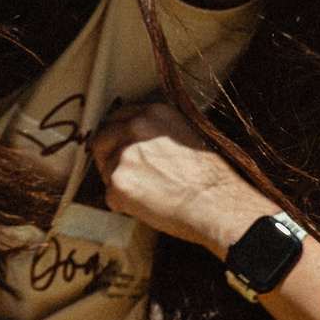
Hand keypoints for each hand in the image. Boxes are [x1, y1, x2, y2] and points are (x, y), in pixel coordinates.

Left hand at [88, 102, 274, 254]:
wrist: (217, 203)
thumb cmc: (211, 176)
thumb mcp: (187, 135)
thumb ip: (156, 132)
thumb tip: (136, 140)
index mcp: (153, 113)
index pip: (117, 117)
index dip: (117, 135)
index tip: (119, 147)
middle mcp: (134, 128)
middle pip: (102, 138)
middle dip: (108, 156)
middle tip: (126, 174)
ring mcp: (123, 155)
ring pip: (104, 169)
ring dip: (117, 181)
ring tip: (145, 193)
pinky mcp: (118, 183)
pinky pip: (109, 195)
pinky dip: (122, 204)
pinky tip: (146, 206)